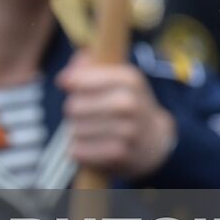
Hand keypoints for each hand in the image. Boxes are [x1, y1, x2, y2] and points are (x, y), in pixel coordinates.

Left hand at [58, 51, 175, 179]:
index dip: (70, 81)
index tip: (65, 83)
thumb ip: (87, 65)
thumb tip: (65, 79)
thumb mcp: (115, 76)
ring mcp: (127, 131)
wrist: (154, 139)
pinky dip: (77, 149)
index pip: (82, 80)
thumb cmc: (124, 101)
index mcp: (129, 79)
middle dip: (73, 109)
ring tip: (89, 129)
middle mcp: (130, 104)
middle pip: (74, 106)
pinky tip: (88, 145)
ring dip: (75, 130)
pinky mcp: (120, 154)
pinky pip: (78, 151)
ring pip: (75, 130)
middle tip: (82, 111)